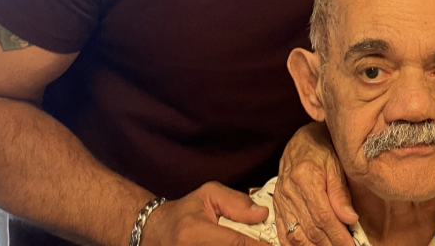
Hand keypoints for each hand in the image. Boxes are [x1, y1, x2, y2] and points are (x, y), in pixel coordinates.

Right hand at [145, 182, 270, 245]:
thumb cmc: (185, 212)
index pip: (235, 242)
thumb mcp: (208, 194)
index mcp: (194, 231)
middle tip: (273, 244)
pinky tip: (247, 245)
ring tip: (258, 242)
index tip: (279, 245)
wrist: (156, 232)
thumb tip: (263, 213)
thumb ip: (236, 202)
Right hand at [274, 123, 357, 245]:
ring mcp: (280, 201)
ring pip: (296, 235)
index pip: (323, 217)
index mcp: (305, 179)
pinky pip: (283, 232)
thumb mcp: (336, 164)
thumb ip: (341, 193)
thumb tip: (350, 219)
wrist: (301, 141)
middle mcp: (289, 192)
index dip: (338, 236)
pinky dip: (295, 245)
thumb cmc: (322, 149)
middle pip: (310, 229)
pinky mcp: (277, 206)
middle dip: (329, 245)